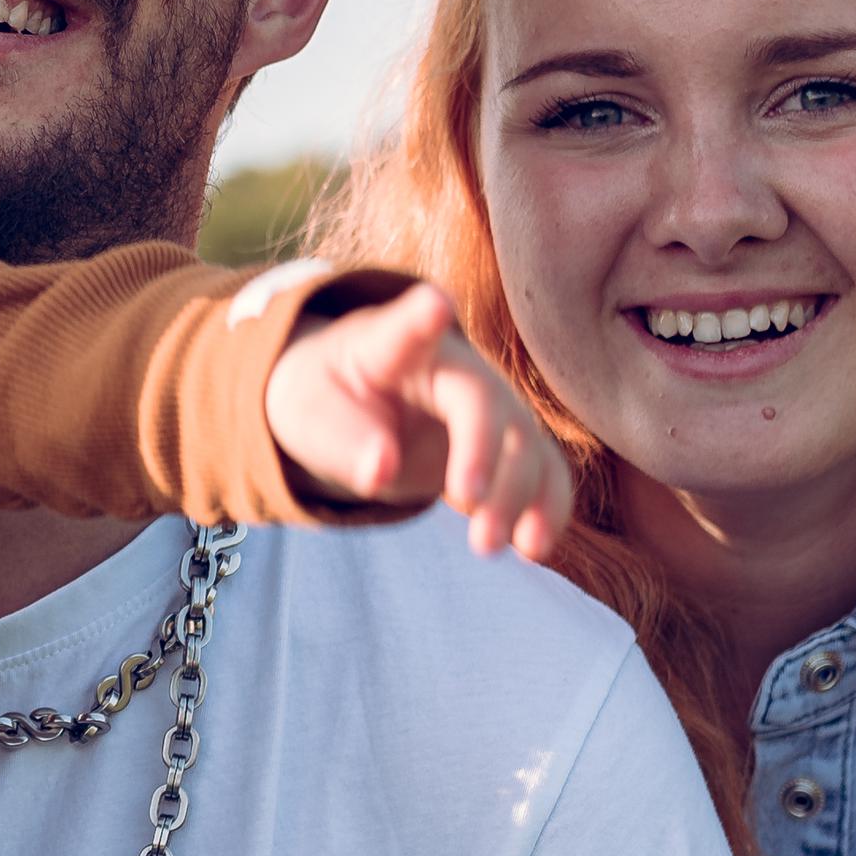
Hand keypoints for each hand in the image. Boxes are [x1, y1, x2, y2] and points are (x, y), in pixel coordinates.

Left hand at [267, 283, 574, 561]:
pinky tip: (533, 548)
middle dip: (485, 459)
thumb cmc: (326, 398)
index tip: (435, 306)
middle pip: (485, 402)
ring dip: (517, 497)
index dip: (421, 318)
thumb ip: (342, 439)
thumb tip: (380, 471)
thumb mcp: (309, 415)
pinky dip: (545, 507)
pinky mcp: (507, 443)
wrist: (353, 401)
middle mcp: (455, 367)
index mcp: (392, 346)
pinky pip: (542, 471)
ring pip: (524, 442)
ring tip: (488, 548)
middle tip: (468, 515)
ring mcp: (490, 404)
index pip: (408, 329)